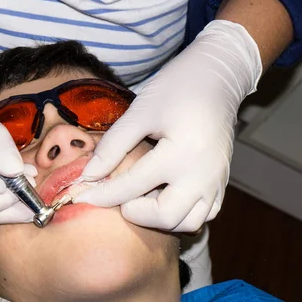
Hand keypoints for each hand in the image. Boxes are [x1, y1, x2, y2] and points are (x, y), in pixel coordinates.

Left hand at [74, 20, 261, 230]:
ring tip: (143, 195)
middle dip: (135, 213)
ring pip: (189, 223)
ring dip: (160, 217)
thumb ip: (113, 146)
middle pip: (165, 217)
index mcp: (182, 153)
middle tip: (119, 196)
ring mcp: (216, 182)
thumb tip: (87, 176)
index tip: (80, 196)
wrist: (217, 78)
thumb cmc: (177, 88)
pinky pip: (204, 215)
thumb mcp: (140, 111)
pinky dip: (182, 215)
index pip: (133, 186)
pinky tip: (163, 196)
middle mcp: (203, 174)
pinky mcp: (221, 183)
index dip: (102, 194)